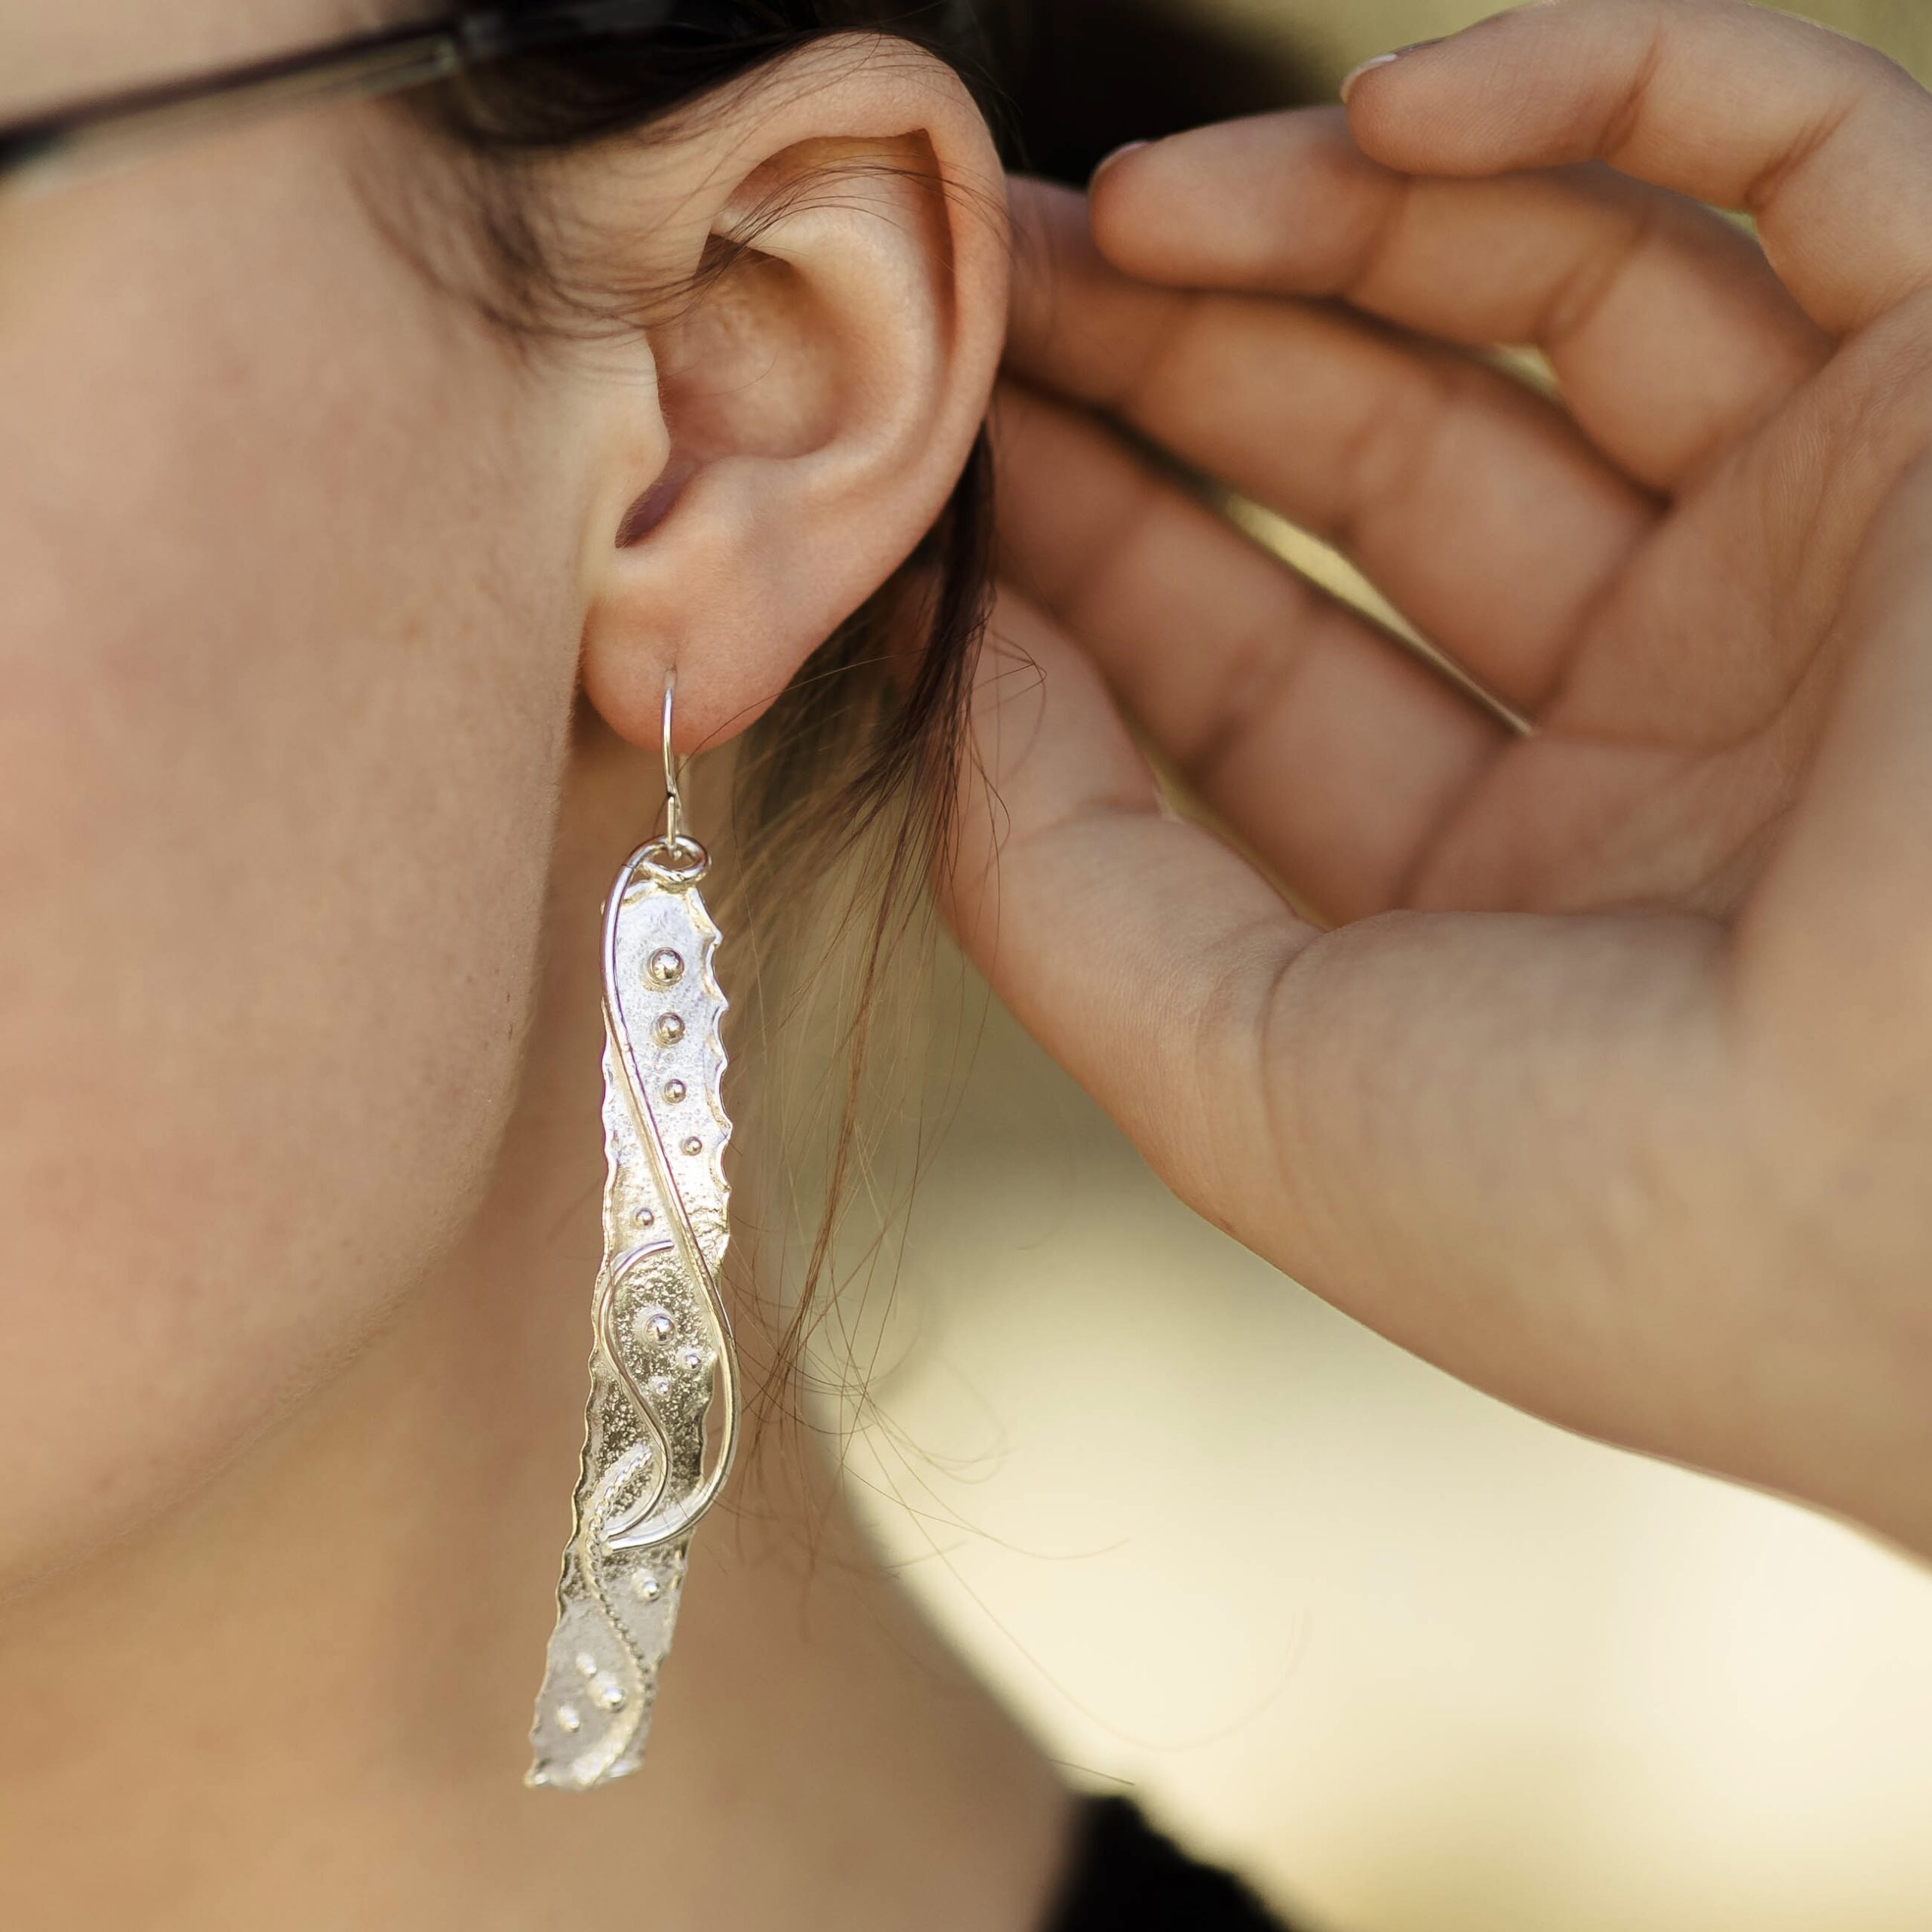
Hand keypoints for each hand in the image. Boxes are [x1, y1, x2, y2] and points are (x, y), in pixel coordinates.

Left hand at [949, 0, 1931, 1556]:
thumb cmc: (1602, 1214)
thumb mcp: (1241, 1076)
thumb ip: (1055, 876)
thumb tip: (955, 651)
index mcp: (1509, 881)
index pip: (1254, 656)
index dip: (1089, 538)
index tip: (949, 440)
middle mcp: (1667, 710)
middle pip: (1376, 452)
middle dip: (1176, 351)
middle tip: (1004, 268)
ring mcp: (1818, 546)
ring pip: (1556, 280)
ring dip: (1331, 212)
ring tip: (1134, 202)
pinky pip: (1806, 151)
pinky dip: (1601, 81)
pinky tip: (1387, 110)